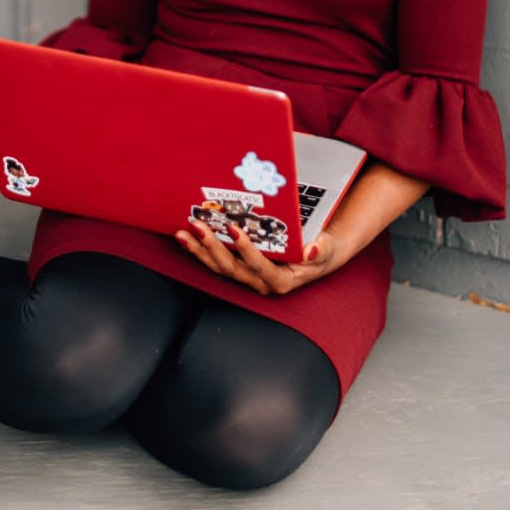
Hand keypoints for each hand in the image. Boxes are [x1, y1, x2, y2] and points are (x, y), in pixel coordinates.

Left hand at [174, 218, 346, 296]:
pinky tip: (188, 237)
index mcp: (281, 281)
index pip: (260, 268)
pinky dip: (202, 249)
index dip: (246, 251)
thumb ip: (320, 251)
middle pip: (231, 268)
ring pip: (219, 267)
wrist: (316, 254)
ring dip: (199, 250)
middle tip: (197, 226)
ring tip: (183, 234)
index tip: (234, 230)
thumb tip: (310, 251)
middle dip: (212, 247)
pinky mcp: (240, 267)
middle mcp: (260, 282)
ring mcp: (248, 276)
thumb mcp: (326, 250)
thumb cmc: (321, 252)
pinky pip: (218, 261)